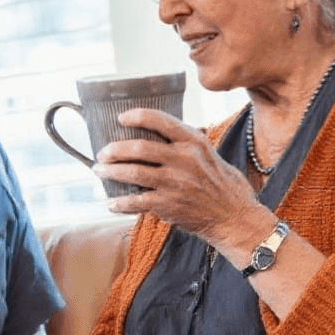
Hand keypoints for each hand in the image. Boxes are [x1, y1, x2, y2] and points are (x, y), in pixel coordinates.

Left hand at [93, 108, 265, 247]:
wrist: (235, 218)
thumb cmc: (223, 185)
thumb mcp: (209, 155)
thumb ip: (186, 144)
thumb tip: (158, 134)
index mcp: (194, 142)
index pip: (160, 120)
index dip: (136, 116)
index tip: (121, 119)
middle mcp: (184, 159)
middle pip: (140, 147)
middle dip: (115, 149)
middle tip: (102, 153)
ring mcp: (175, 182)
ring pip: (133, 172)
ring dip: (111, 172)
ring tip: (100, 172)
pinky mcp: (169, 204)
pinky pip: (136, 201)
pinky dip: (120, 202)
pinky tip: (111, 203)